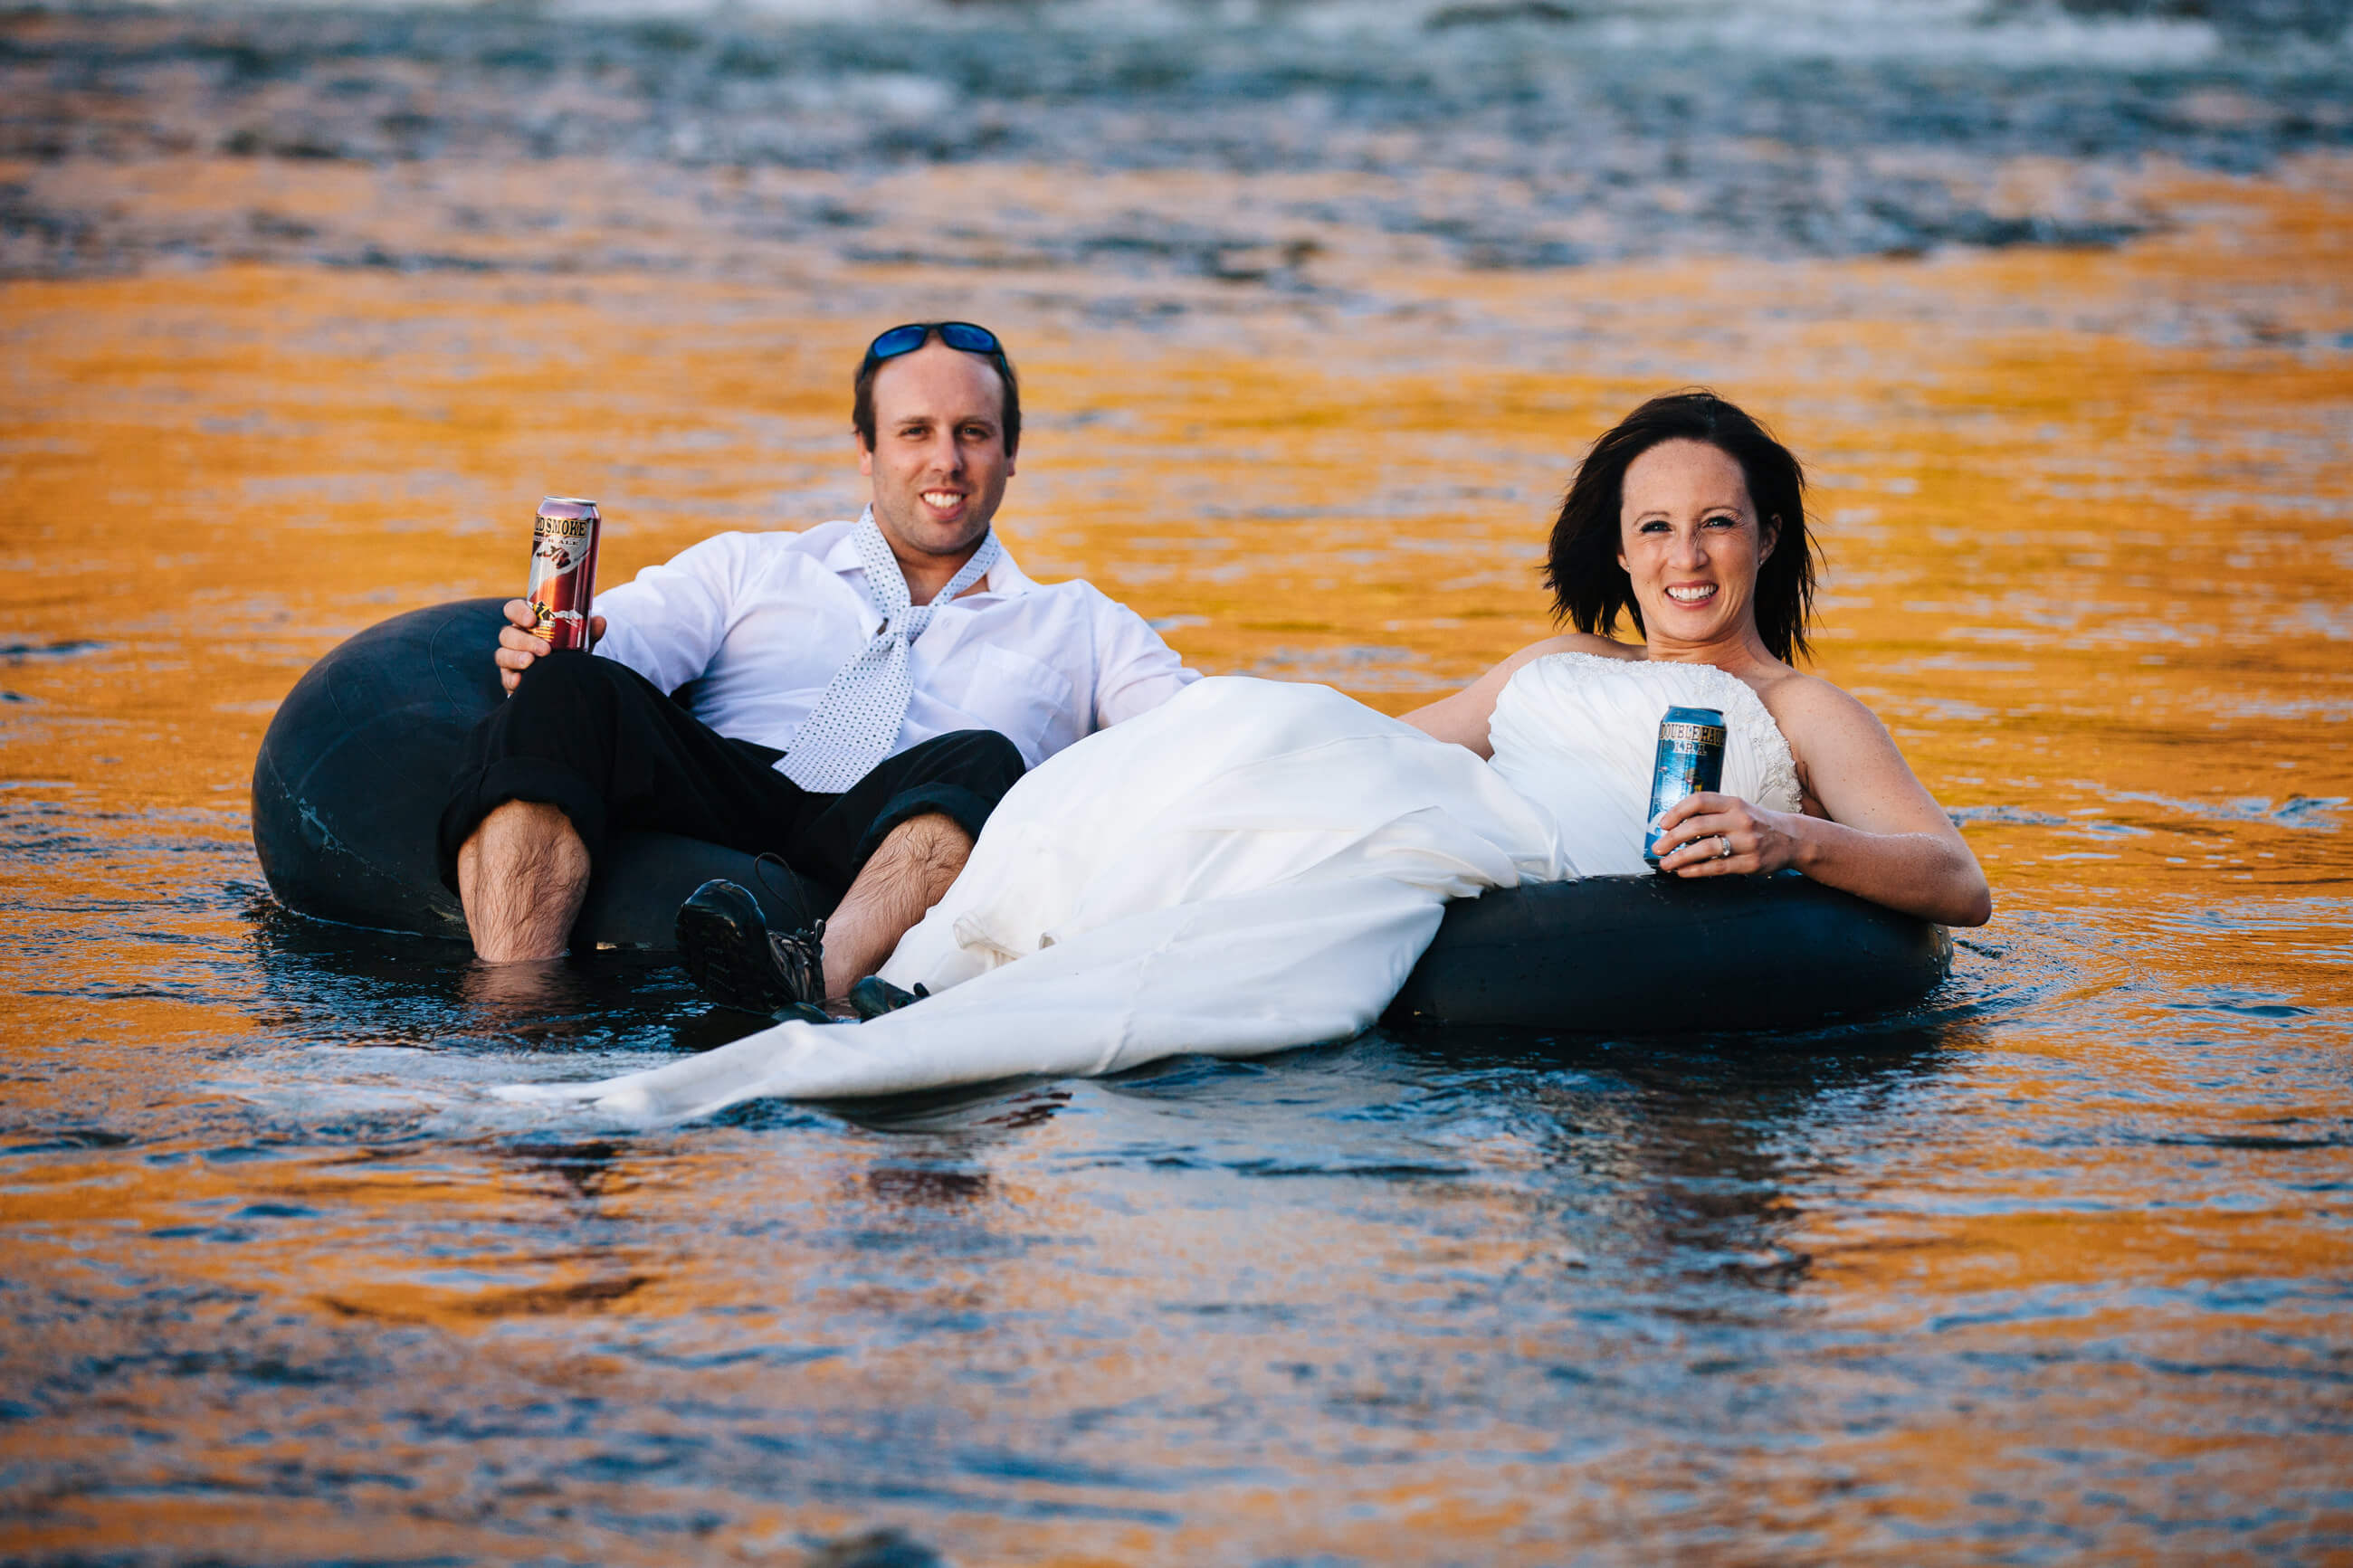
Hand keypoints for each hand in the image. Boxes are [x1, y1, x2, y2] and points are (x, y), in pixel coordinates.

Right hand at [494, 599, 605, 692]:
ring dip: (516, 658)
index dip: (518, 612)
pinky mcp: (510, 678)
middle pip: (507, 634)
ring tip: (531, 663)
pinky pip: (505, 677)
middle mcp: (515, 638)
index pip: (513, 610)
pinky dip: (511, 679)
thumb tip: (600, 621)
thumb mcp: (578, 641)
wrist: (563, 679)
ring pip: (502, 654)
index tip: (532, 619)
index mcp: (527, 623)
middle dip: (524, 641)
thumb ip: (588, 631)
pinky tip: (520, 681)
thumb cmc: (567, 652)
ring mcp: (510, 658)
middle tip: (545, 649)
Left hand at [1653, 790, 1805, 878]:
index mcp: (1734, 803)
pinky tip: (1683, 872)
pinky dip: (1696, 870)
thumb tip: (1673, 825)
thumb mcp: (1738, 809)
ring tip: (1666, 863)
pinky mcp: (1751, 863)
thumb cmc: (1756, 823)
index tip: (1662, 824)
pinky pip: (1717, 867)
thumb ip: (1711, 813)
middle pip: (1697, 825)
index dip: (1677, 811)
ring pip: (1705, 849)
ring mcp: (1746, 842)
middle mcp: (1740, 820)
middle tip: (1657, 848)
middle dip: (1671, 838)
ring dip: (1680, 857)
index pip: (1700, 801)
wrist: (1792, 839)